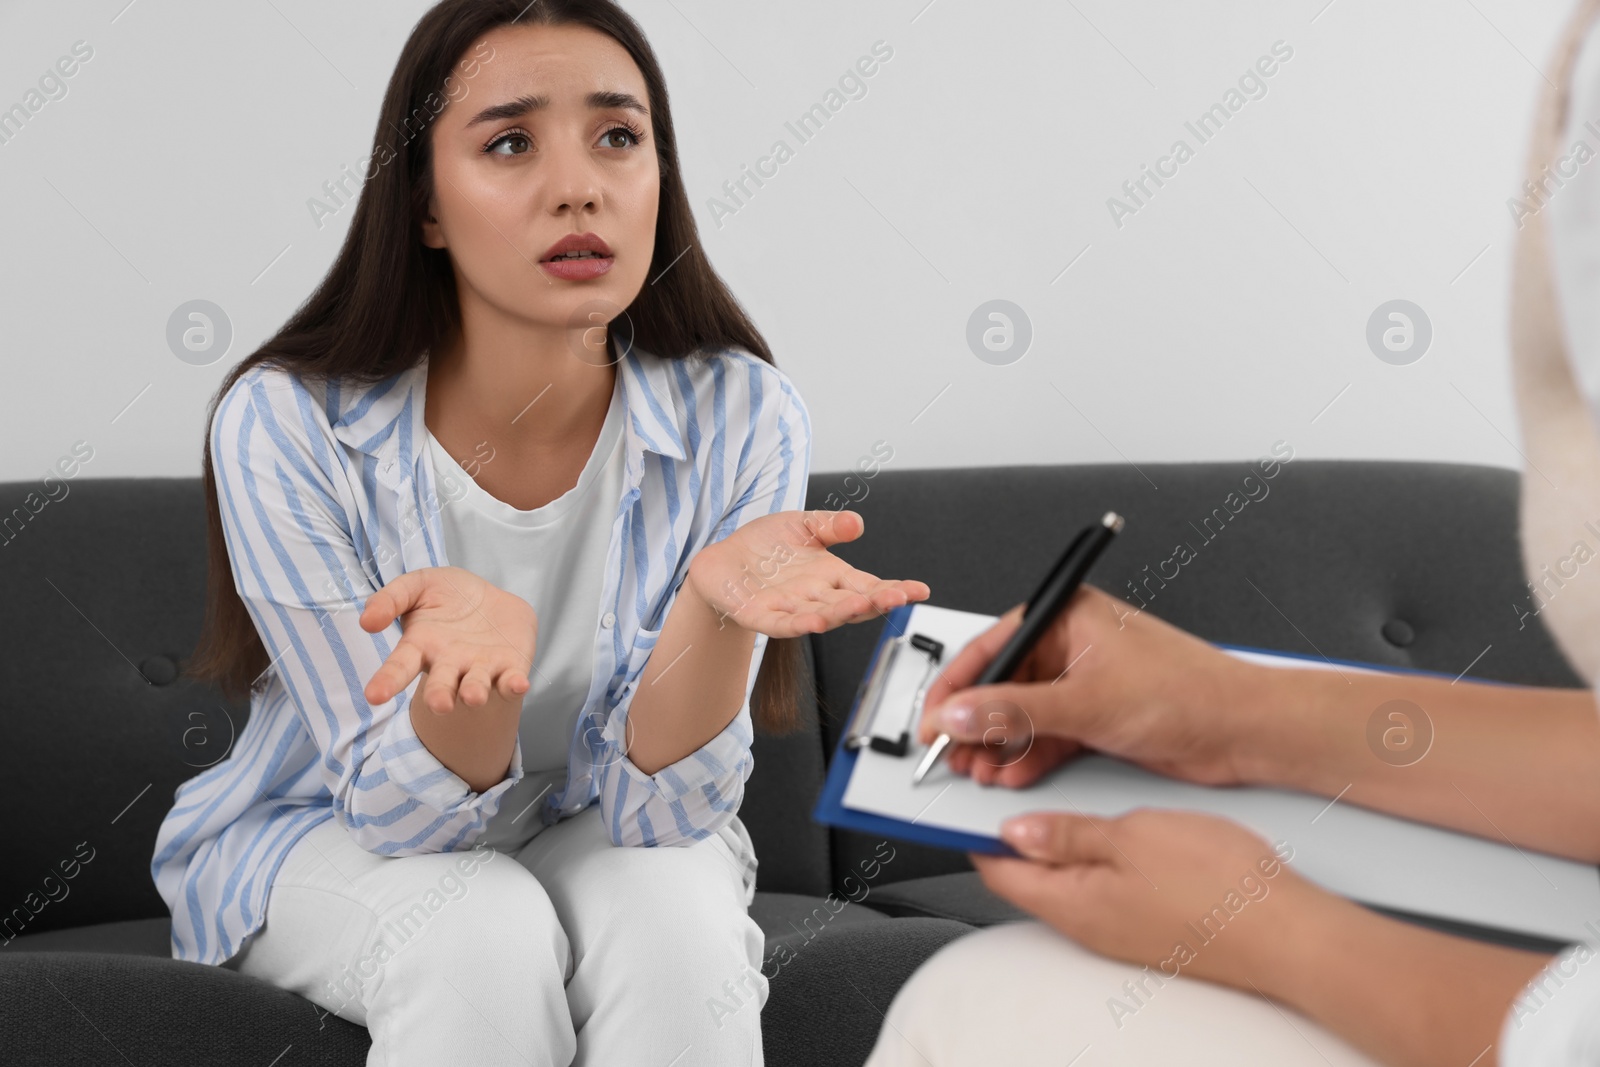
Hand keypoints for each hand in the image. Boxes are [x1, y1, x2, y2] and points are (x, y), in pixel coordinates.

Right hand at [359, 566, 536, 713]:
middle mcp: (449, 664)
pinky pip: (511, 680)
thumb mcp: (416, 585)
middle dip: (440, 695)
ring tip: (473, 697)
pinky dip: (514, 685)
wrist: (489, 596)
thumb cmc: (446, 595)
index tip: (374, 696)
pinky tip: (518, 685)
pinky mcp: (510, 666)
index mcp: (421, 647)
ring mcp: (480, 668)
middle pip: (441, 685)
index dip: (387, 681)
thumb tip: (367, 621)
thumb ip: (390, 599)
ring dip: (475, 692)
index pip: (400, 667)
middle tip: (439, 704)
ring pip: (476, 686)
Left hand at [686, 509, 929, 637]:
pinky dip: (799, 623)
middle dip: (875, 601)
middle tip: (897, 597)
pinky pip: (783, 623)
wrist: (723, 560)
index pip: (870, 585)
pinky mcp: (762, 615)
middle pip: (852, 603)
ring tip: (861, 605)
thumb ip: (830, 525)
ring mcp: (791, 608)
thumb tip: (857, 522)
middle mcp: (817, 596)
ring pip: (822, 614)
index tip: (920, 590)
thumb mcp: (803, 524)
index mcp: (832, 576)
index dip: (894, 589)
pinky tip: (815, 622)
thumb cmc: (766, 545)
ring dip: (841, 612)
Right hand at [916, 584, 1251, 787]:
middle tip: (952, 755)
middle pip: (1002, 685)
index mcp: (1067, 616)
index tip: (932, 722)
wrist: (1244, 731)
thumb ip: (1015, 711)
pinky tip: (1012, 775)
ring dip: (999, 746)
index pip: (991, 649)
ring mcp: (1083, 683)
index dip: (955, 688)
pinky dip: (1028, 757)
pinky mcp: (1096, 716)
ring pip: (1022, 715)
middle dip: (975, 723)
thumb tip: (960, 712)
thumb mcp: (1087, 702)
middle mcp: (1071, 645)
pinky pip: (1046, 735)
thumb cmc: (1188, 692)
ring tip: (980, 771)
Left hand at [972, 808, 1325, 990]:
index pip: (996, 869)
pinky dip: (1095, 858)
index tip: (975, 792)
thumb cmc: (1219, 886)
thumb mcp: (1131, 835)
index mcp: (1071, 904)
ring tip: (1071, 800)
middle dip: (1015, 834)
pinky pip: (1104, 890)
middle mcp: (1088, 927)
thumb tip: (1016, 829)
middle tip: (1021, 785)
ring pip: (1067, 881)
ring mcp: (1119, 932)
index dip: (978, 828)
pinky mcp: (1149, 928)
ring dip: (1058, 843)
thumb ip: (1067, 833)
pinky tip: (1117, 830)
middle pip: (1028, 877)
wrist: (1288, 932)